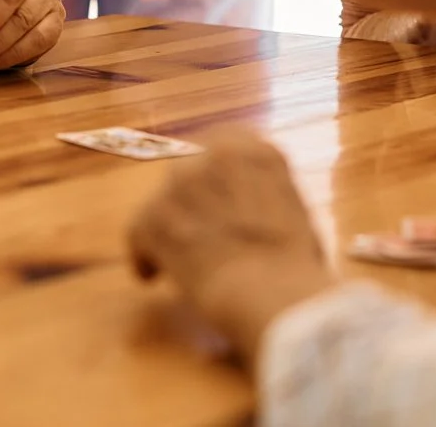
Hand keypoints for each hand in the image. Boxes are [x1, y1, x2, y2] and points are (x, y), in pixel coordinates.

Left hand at [127, 131, 337, 365]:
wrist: (273, 292)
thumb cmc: (297, 269)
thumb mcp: (293, 216)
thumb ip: (264, 198)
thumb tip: (249, 213)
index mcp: (256, 152)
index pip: (225, 143)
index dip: (215, 177)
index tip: (215, 198)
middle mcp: (214, 154)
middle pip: (188, 172)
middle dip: (190, 201)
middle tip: (200, 233)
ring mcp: (181, 181)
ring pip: (162, 202)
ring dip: (168, 227)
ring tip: (178, 260)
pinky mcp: (153, 214)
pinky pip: (138, 231)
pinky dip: (143, 254)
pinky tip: (153, 276)